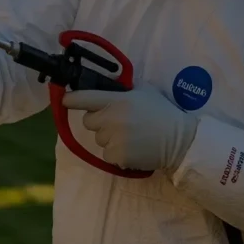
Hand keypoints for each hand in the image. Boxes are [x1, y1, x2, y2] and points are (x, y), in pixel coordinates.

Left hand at [60, 88, 197, 172]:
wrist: (179, 141)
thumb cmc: (162, 113)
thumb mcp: (144, 91)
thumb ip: (123, 89)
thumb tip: (105, 86)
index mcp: (117, 100)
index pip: (84, 98)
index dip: (71, 99)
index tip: (64, 100)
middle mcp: (111, 119)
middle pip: (88, 121)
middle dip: (99, 121)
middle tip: (117, 121)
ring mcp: (113, 139)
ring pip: (99, 139)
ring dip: (109, 138)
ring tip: (130, 136)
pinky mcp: (117, 157)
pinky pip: (107, 155)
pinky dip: (116, 154)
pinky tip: (132, 149)